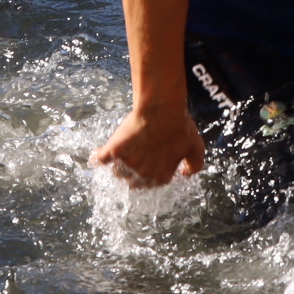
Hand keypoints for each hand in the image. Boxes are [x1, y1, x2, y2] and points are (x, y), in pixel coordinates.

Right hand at [91, 102, 205, 187]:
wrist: (162, 110)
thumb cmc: (180, 126)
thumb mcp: (196, 147)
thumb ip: (194, 165)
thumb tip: (184, 174)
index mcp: (161, 176)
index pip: (150, 183)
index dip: (148, 173)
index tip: (147, 163)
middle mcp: (143, 174)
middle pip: (132, 181)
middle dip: (133, 171)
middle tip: (134, 158)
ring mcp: (128, 164)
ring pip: (117, 172)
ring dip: (118, 165)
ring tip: (120, 154)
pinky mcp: (114, 151)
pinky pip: (101, 160)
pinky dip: (98, 158)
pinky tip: (97, 154)